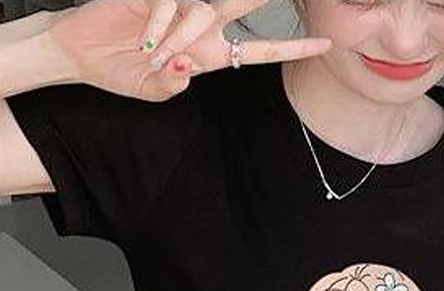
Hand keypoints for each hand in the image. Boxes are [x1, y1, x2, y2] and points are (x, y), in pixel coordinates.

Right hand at [44, 0, 331, 101]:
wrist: (83, 56)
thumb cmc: (122, 73)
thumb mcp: (156, 92)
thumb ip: (175, 85)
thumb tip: (187, 67)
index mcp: (209, 54)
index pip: (258, 50)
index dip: (291, 48)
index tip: (324, 44)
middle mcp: (201, 28)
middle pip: (242, 7)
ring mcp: (179, 9)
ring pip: (204, 10)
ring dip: (182, 36)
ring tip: (155, 55)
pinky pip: (171, 6)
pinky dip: (159, 27)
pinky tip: (144, 41)